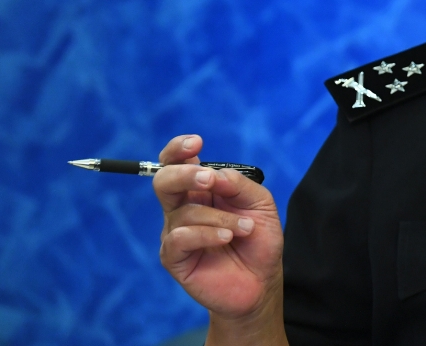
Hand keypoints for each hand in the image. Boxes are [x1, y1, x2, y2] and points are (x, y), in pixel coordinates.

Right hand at [154, 135, 284, 325]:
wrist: (261, 281)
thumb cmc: (259, 240)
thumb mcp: (260, 204)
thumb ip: (238, 185)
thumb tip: (213, 173)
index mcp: (201, 190)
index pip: (177, 162)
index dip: (178, 149)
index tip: (195, 143)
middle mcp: (184, 207)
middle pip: (164, 180)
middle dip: (184, 175)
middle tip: (209, 181)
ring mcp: (176, 232)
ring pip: (183, 211)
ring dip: (219, 217)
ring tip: (244, 228)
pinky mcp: (174, 257)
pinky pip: (179, 237)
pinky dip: (206, 234)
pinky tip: (227, 237)